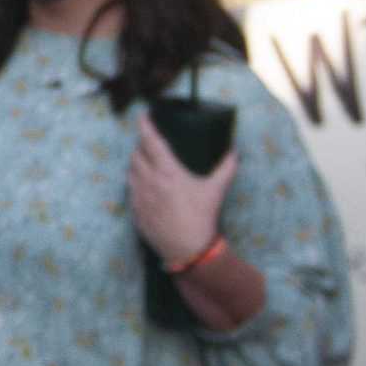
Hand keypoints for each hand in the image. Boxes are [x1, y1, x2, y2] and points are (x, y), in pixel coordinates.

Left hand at [127, 115, 238, 265]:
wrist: (187, 248)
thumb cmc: (201, 217)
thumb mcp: (215, 191)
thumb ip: (225, 169)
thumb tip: (235, 153)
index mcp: (168, 172)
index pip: (151, 141)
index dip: (145, 126)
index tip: (142, 116)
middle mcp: (149, 180)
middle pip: (136, 154)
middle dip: (141, 147)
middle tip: (149, 145)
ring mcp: (139, 196)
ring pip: (130, 172)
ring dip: (136, 164)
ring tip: (146, 163)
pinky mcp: (135, 210)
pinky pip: (130, 190)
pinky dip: (135, 184)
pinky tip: (144, 186)